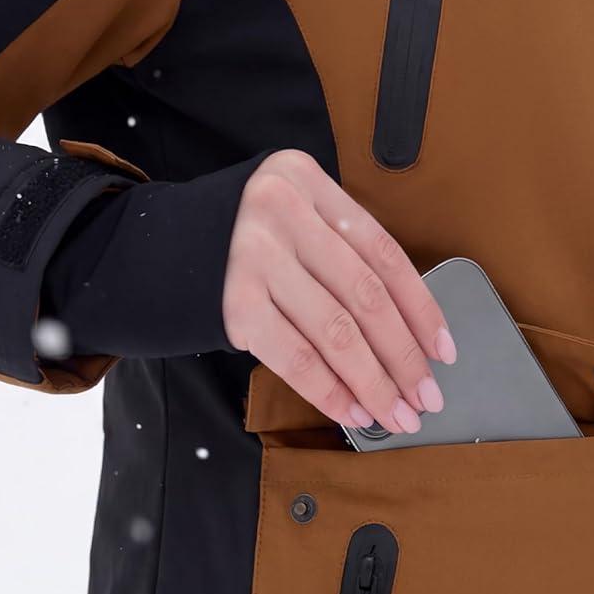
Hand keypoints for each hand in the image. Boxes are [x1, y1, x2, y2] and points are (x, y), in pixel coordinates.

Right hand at [221, 149, 456, 434]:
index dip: (421, 308)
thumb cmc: (239, 241)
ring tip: (395, 413)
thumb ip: (341, 251)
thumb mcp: (291, 218)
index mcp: (307, 180)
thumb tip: (409, 331)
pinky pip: (295, 356)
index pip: (383, 251)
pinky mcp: (232, 302)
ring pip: (336, 331)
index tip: (443, 351)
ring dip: (373, 382)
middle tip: (426, 395)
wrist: (149, 250)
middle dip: (403, 356)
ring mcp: (254, 255)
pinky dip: (329, 390)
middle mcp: (282, 210)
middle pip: (365, 295)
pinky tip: (351, 410)